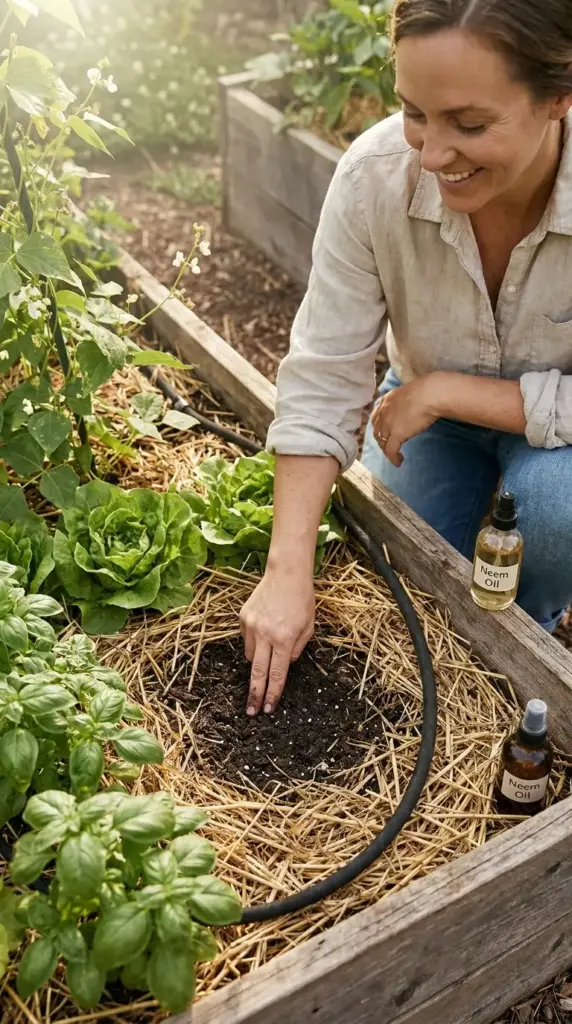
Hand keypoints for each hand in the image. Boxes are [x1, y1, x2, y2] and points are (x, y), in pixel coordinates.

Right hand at [239, 567, 314, 715]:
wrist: (286, 574)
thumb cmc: (302, 600)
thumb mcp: (308, 627)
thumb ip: (296, 650)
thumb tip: (284, 665)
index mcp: (284, 638)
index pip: (277, 674)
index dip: (272, 694)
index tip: (267, 708)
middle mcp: (265, 634)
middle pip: (257, 672)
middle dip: (254, 694)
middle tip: (250, 711)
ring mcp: (251, 625)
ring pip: (250, 656)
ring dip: (257, 661)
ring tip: (268, 651)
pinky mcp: (243, 617)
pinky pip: (246, 639)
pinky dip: (254, 642)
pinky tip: (263, 632)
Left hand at [372, 372, 444, 466]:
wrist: (431, 394)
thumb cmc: (428, 390)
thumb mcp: (411, 393)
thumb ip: (406, 402)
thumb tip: (413, 407)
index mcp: (387, 400)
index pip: (376, 417)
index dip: (379, 427)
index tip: (385, 433)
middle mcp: (383, 412)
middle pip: (377, 431)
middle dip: (382, 440)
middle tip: (389, 447)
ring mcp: (388, 424)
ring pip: (382, 442)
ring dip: (387, 450)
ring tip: (394, 456)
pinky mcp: (396, 434)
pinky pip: (391, 450)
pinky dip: (393, 458)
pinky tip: (398, 462)